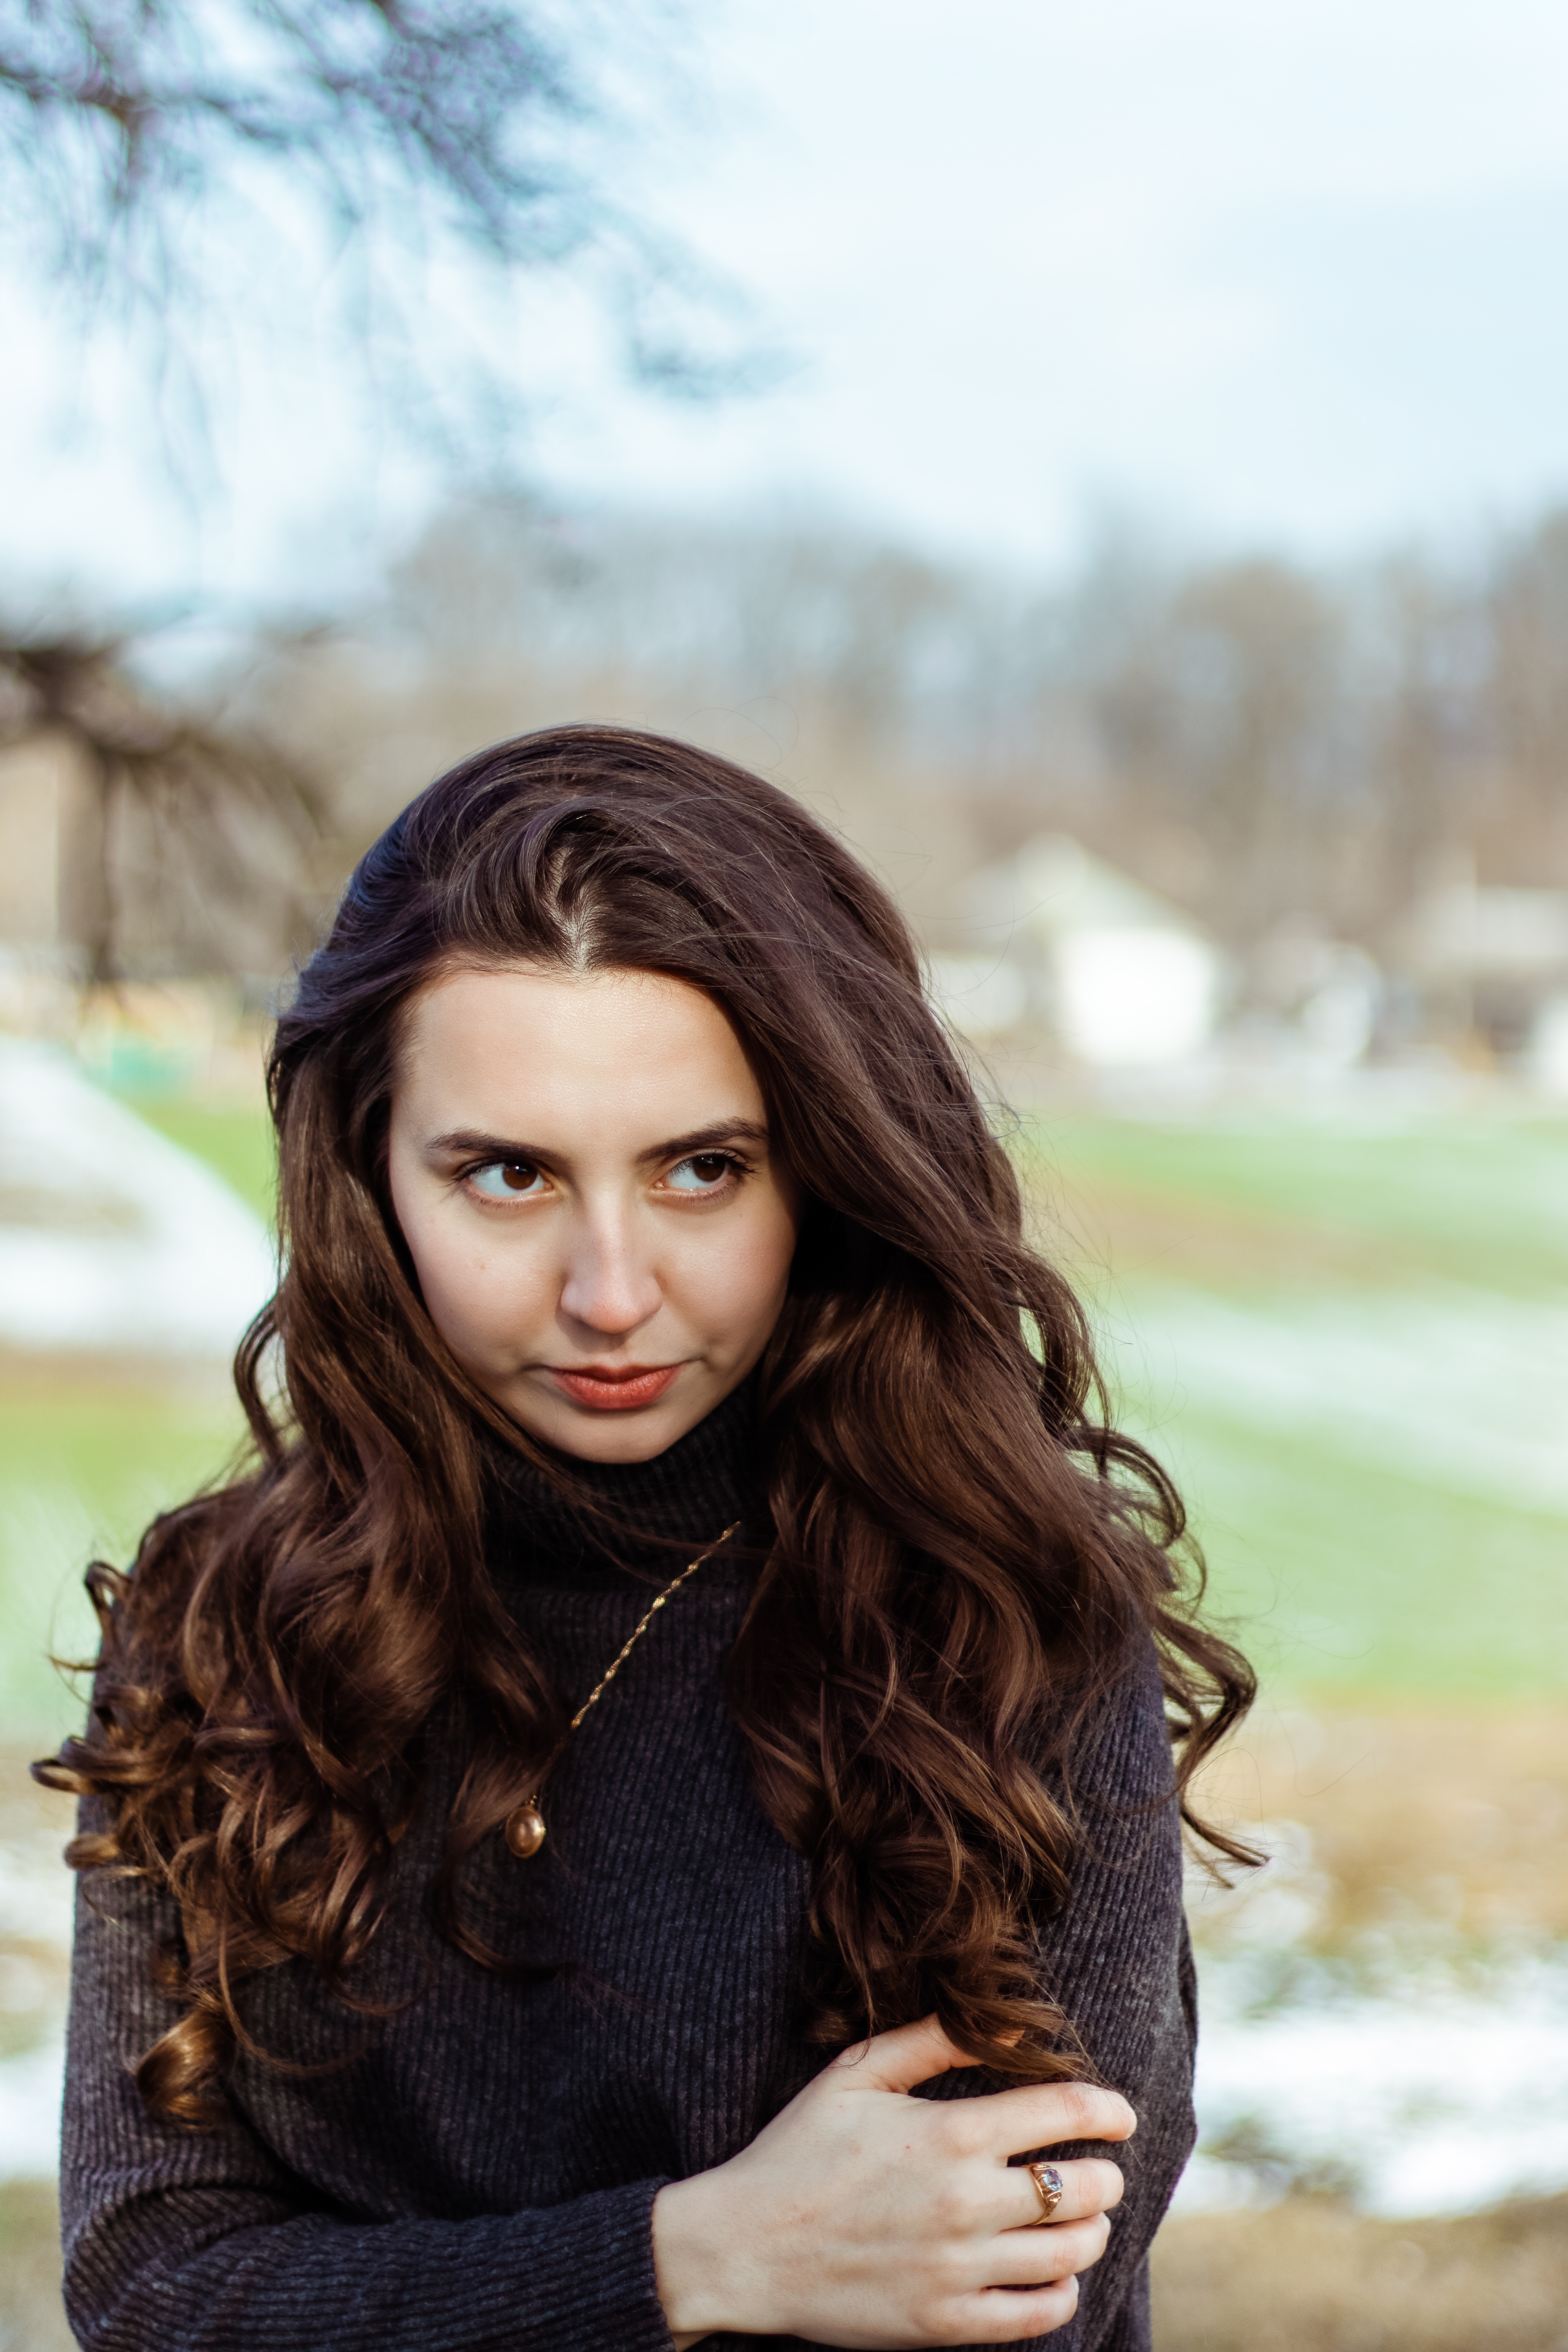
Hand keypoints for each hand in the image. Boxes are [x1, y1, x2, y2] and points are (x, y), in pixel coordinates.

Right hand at [652, 2014, 1133, 2347]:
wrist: (743, 2247)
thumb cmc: (798, 2151)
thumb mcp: (854, 2074)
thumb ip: (930, 2042)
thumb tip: (1003, 2024)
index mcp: (947, 2134)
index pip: (1064, 2114)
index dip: (1108, 2111)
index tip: (1120, 2115)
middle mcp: (964, 2202)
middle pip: (1083, 2189)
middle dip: (1104, 2175)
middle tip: (1098, 2170)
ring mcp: (958, 2268)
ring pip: (1070, 2253)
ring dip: (1091, 2232)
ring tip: (1082, 2220)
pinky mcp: (946, 2323)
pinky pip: (1038, 2315)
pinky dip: (1062, 2293)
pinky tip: (1053, 2273)